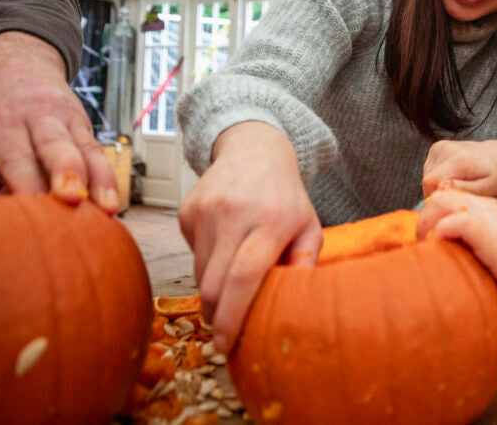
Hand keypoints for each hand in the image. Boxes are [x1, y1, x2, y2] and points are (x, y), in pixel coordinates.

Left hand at [0, 32, 116, 211]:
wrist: (19, 59)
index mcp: (1, 121)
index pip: (15, 155)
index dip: (24, 181)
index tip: (33, 205)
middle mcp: (38, 117)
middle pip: (55, 146)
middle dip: (66, 172)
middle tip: (73, 198)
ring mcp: (66, 119)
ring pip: (86, 150)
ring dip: (99, 180)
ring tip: (108, 209)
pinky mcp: (84, 125)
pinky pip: (98, 151)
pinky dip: (107, 176)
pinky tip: (113, 201)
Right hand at [178, 121, 322, 353]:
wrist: (254, 150)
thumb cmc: (286, 197)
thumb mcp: (309, 226)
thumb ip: (306, 262)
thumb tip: (296, 304)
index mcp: (271, 222)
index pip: (244, 277)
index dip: (233, 316)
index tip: (227, 345)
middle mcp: (234, 214)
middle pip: (214, 283)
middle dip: (217, 315)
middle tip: (226, 330)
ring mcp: (206, 210)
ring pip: (199, 273)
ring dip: (213, 289)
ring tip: (232, 279)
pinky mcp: (186, 210)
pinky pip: (191, 253)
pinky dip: (205, 262)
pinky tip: (223, 244)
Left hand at [416, 188, 496, 317]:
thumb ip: (477, 246)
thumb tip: (450, 256)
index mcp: (492, 211)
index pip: (451, 197)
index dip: (434, 214)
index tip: (428, 237)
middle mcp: (489, 208)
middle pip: (441, 194)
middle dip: (424, 217)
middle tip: (423, 242)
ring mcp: (489, 218)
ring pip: (441, 200)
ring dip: (427, 223)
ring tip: (427, 246)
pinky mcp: (489, 234)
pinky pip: (451, 221)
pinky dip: (440, 234)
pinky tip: (442, 251)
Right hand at [421, 139, 496, 197]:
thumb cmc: (495, 176)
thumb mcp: (486, 188)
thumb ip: (463, 189)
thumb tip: (440, 188)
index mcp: (459, 159)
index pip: (430, 182)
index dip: (436, 197)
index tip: (451, 202)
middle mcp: (447, 149)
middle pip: (427, 180)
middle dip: (438, 192)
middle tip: (458, 195)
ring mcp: (440, 146)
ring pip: (427, 176)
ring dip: (438, 185)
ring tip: (459, 185)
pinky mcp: (437, 146)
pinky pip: (429, 170)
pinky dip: (438, 177)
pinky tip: (454, 177)